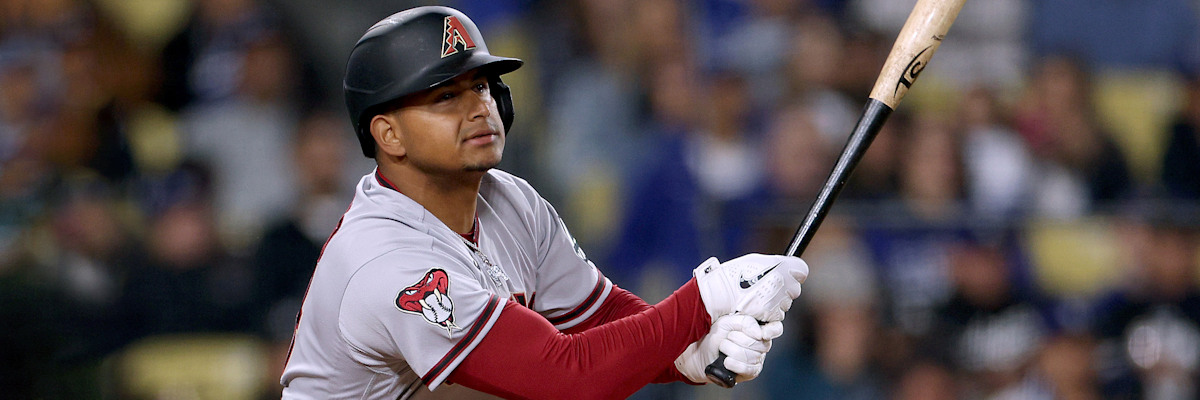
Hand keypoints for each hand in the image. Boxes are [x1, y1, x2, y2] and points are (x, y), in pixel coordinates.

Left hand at [674, 314, 782, 383]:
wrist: (700, 353)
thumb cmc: (715, 335)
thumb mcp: (727, 322)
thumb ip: (744, 322)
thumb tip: (759, 332)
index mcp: (757, 328)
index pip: (775, 328)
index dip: (771, 330)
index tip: (761, 333)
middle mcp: (761, 344)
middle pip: (761, 343)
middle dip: (739, 340)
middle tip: (727, 338)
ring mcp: (757, 359)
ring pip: (753, 356)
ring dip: (732, 351)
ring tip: (723, 348)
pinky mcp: (751, 372)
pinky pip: (749, 368)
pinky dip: (735, 364)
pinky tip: (726, 361)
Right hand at [693, 254, 807, 321]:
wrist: (718, 295)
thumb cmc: (733, 276)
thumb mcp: (755, 261)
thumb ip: (775, 263)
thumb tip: (791, 268)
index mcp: (781, 266)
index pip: (801, 270)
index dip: (793, 274)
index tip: (784, 276)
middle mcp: (783, 283)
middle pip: (794, 289)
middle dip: (783, 290)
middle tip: (764, 289)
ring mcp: (778, 300)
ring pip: (785, 305)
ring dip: (775, 303)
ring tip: (756, 299)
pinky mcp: (771, 315)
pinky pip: (776, 316)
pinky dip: (768, 314)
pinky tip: (755, 308)